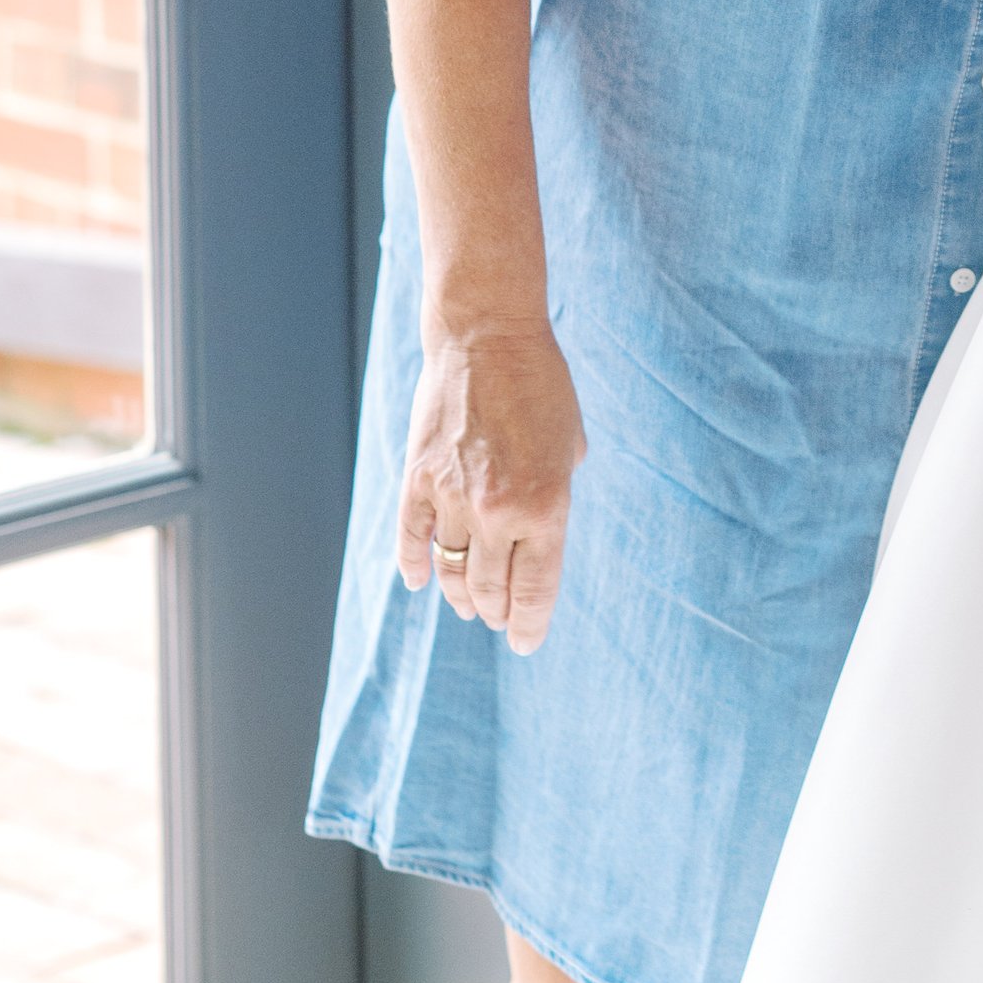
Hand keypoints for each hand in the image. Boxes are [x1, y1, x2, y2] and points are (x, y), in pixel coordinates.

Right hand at [397, 321, 586, 653]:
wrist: (488, 338)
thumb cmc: (542, 388)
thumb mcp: (570, 447)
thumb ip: (556, 497)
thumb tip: (539, 536)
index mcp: (546, 506)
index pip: (534, 591)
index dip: (528, 626)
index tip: (525, 643)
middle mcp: (498, 511)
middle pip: (490, 590)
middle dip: (497, 613)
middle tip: (499, 620)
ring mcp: (452, 498)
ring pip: (450, 572)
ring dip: (460, 596)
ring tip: (468, 604)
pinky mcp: (417, 480)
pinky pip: (411, 539)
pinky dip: (415, 566)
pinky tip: (420, 580)